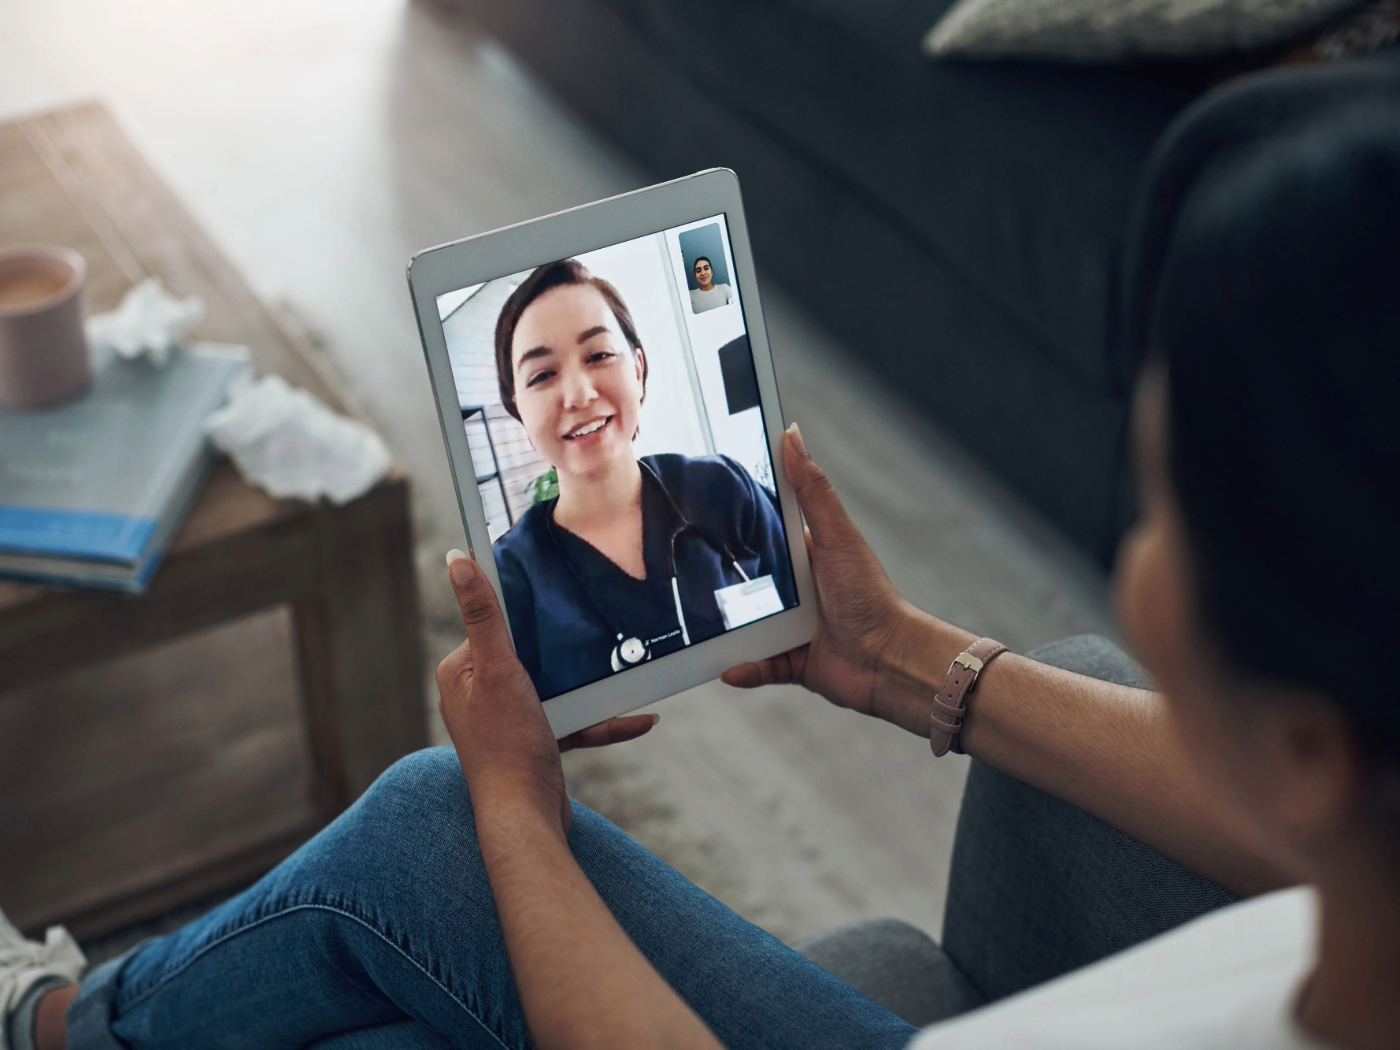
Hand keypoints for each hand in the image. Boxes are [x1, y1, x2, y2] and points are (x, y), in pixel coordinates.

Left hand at [437, 550, 657, 834]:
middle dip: (568, 647)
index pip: (494, 623)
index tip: (563, 590)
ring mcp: (508, 719)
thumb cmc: (507, 747)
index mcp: (461, 671)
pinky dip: (603, 719)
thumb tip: (457, 560)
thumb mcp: (499, 670)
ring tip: (629, 669)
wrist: (526, 819)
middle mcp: (479, 693)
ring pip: (558, 686)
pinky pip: (573, 719)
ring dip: (593, 684)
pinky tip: (639, 718)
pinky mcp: (536, 741)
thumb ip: (484, 615)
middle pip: (530, 652)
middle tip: (604, 628)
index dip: (527, 609)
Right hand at [721, 425, 972, 734]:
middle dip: (721, 584)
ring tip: (698, 628)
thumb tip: (792, 434)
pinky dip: (743, 668)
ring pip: (747, 626)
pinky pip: (759, 665)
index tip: (701, 512)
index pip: (766, 534)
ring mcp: (794, 628)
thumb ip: (812, 489)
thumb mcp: (836, 536)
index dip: (736, 523)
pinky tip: (727, 667)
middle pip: (749, 583)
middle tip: (685, 576)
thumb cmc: (872, 596)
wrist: (890, 661)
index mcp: (807, 556)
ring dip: (726, 631)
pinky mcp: (794, 662)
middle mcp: (799, 591)